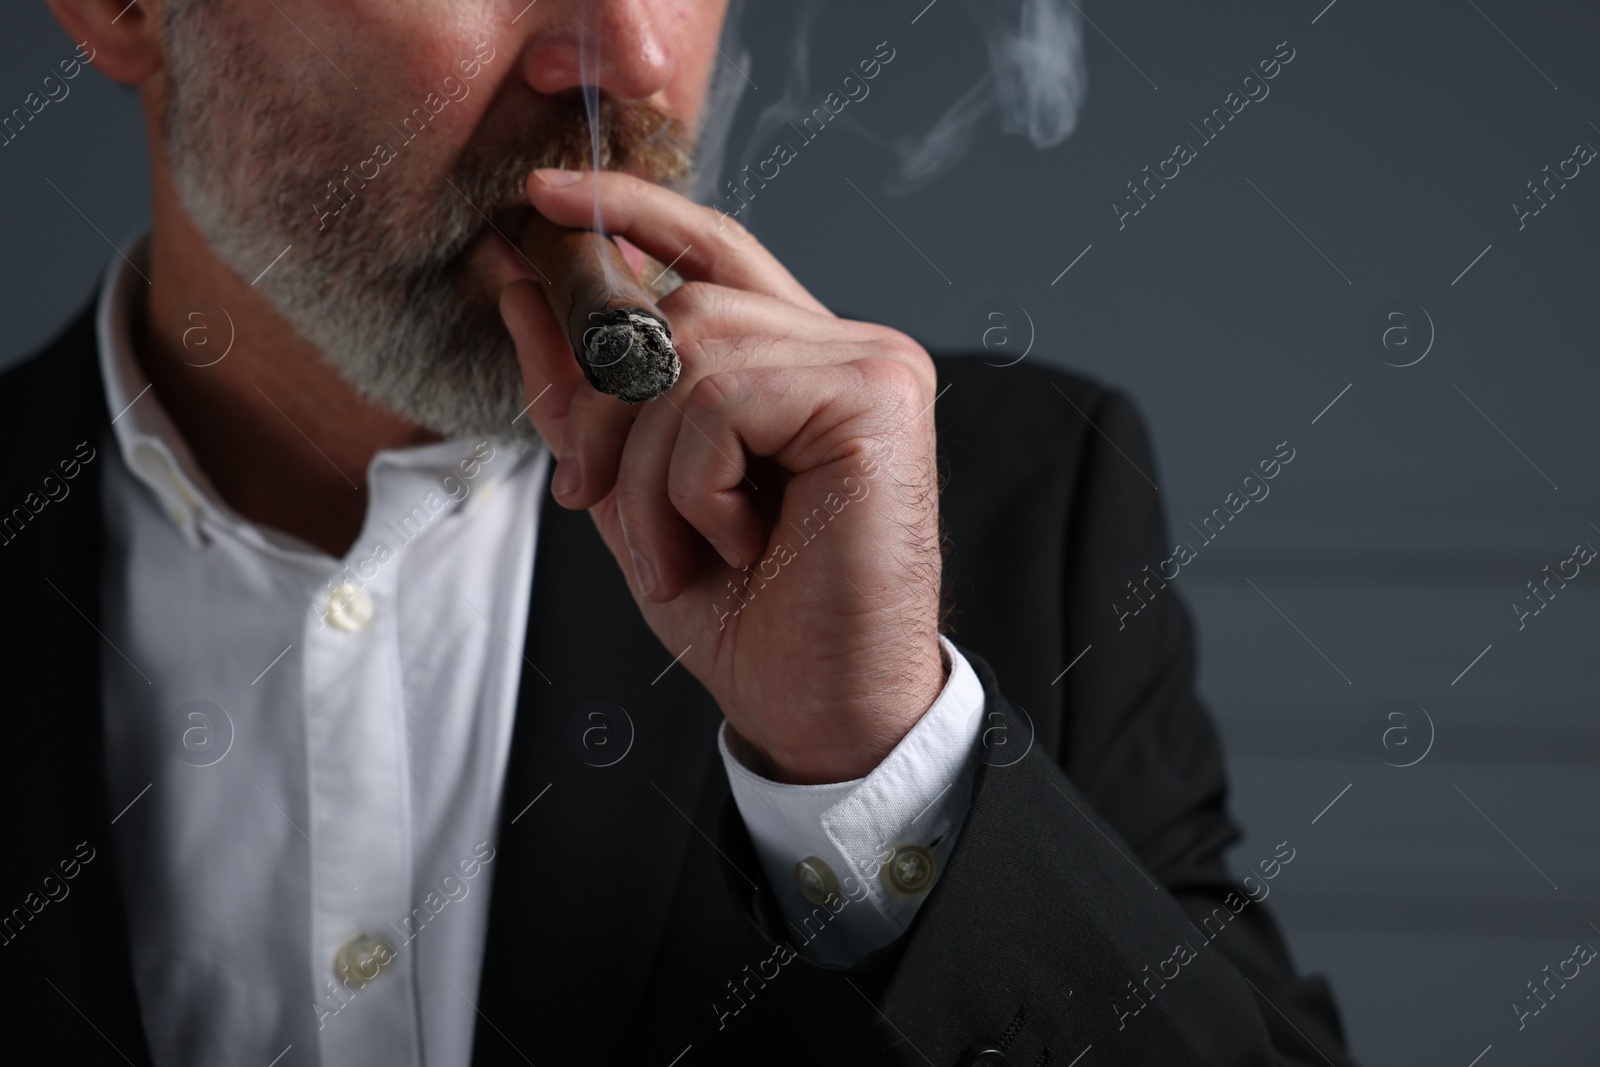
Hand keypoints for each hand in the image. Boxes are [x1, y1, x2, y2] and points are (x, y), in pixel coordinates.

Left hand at [499, 169, 946, 784]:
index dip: (631, 212)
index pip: (713, 249)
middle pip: (675, 309)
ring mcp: (871, 364)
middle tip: (591, 501)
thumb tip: (519, 284)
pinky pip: (723, 400)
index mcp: (797, 360)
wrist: (819, 710)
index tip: (542, 199)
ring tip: (677, 549)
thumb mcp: (635, 493)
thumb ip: (588, 394)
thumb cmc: (745, 613)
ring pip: (688, 353)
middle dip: (604, 411)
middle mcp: (845, 345)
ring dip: (647, 469)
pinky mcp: (878, 398)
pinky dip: (694, 485)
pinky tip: (738, 541)